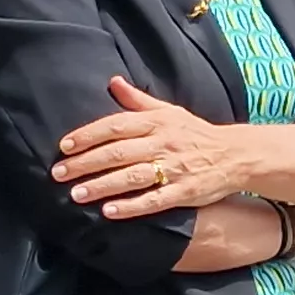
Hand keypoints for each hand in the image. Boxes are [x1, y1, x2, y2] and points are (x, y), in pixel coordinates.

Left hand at [53, 77, 250, 217]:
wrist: (235, 154)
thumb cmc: (196, 133)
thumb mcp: (169, 111)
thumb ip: (138, 100)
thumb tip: (112, 81)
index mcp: (157, 122)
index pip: (115, 125)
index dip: (88, 135)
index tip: (65, 146)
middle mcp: (163, 143)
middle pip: (118, 152)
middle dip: (85, 163)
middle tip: (59, 173)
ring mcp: (174, 168)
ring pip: (132, 177)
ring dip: (102, 186)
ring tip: (76, 195)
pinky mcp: (184, 192)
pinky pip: (154, 200)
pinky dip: (131, 207)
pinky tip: (109, 212)